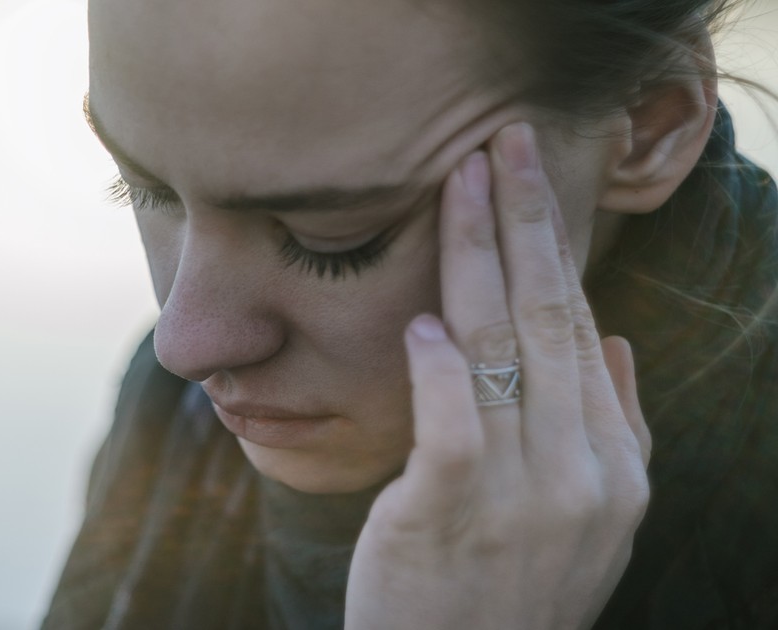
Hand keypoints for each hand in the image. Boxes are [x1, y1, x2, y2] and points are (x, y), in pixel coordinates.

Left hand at [344, 123, 651, 629]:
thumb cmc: (508, 591)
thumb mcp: (591, 522)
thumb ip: (611, 431)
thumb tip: (611, 341)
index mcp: (616, 468)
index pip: (577, 329)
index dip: (552, 246)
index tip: (525, 180)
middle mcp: (581, 476)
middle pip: (547, 319)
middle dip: (523, 221)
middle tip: (501, 144)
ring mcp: (519, 496)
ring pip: (500, 349)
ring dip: (476, 256)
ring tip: (459, 184)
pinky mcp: (448, 515)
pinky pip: (451, 422)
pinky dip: (439, 365)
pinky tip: (425, 318)